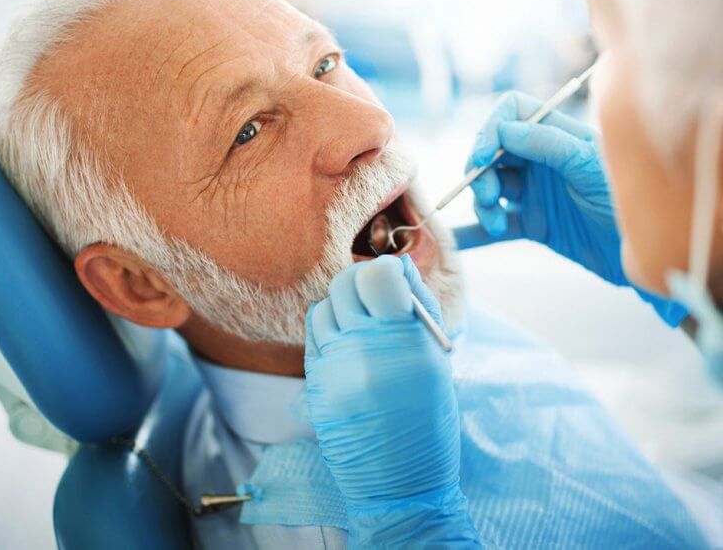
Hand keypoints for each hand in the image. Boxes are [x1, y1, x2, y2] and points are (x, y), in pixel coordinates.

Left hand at [305, 255, 478, 546]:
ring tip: (363, 328)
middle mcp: (363, 352)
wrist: (398, 483)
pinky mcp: (314, 384)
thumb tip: (397, 266)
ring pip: (324, 307)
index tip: (394, 280)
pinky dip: (329, 331)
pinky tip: (347, 348)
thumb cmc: (427, 420)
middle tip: (377, 298)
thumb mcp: (437, 361)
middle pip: (344, 284)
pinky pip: (314, 336)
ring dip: (342, 307)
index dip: (384, 270)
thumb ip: (417, 308)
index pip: (375, 276)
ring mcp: (333, 368)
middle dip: (361, 282)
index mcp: (404, 345)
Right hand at [470, 91, 686, 324]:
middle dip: (481, 172)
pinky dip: (474, 232)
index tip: (481, 156)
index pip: (512, 112)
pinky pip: (496, 224)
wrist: (648, 254)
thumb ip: (549, 145)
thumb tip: (504, 130)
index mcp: (559, 135)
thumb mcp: (590, 167)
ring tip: (495, 223)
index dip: (490, 129)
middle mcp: (543, 160)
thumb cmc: (628, 201)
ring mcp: (536, 192)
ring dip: (482, 204)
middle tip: (489, 198)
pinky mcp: (534, 224)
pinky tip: (458, 241)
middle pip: (493, 152)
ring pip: (490, 188)